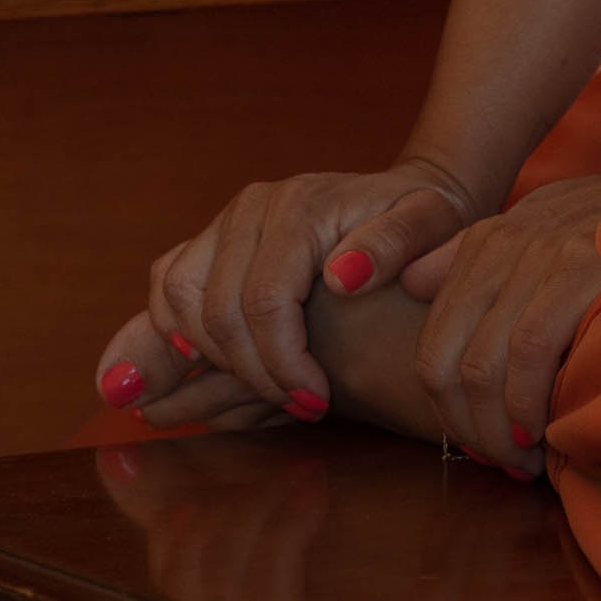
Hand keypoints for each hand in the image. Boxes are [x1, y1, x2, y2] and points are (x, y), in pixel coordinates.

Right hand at [96, 158, 479, 430]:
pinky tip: (209, 365)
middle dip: (250, 372)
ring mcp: (226, 221)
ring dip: (207, 356)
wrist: (403, 196)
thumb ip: (396, 243)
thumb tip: (342, 277)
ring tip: (264, 386)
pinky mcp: (212, 238)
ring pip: (178, 295)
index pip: (264, 300)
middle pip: (215, 308)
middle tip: (299, 403)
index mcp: (301, 206)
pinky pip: (168, 283)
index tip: (317, 402)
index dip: (282, 364)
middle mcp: (252, 207)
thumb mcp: (432, 223)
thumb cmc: (423, 217)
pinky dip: (175, 330)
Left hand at [400, 173, 600, 476]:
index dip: (450, 412)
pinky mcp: (576, 269)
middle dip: (470, 429)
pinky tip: (548, 429)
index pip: (433, 348)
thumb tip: (410, 283)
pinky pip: (529, 352)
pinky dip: (530, 403)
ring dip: (501, 431)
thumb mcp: (539, 228)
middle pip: (448, 364)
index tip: (482, 445)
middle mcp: (501, 247)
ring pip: (483, 367)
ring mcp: (538, 256)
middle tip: (506, 462)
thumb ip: (470, 259)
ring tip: (530, 456)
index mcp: (484, 244)